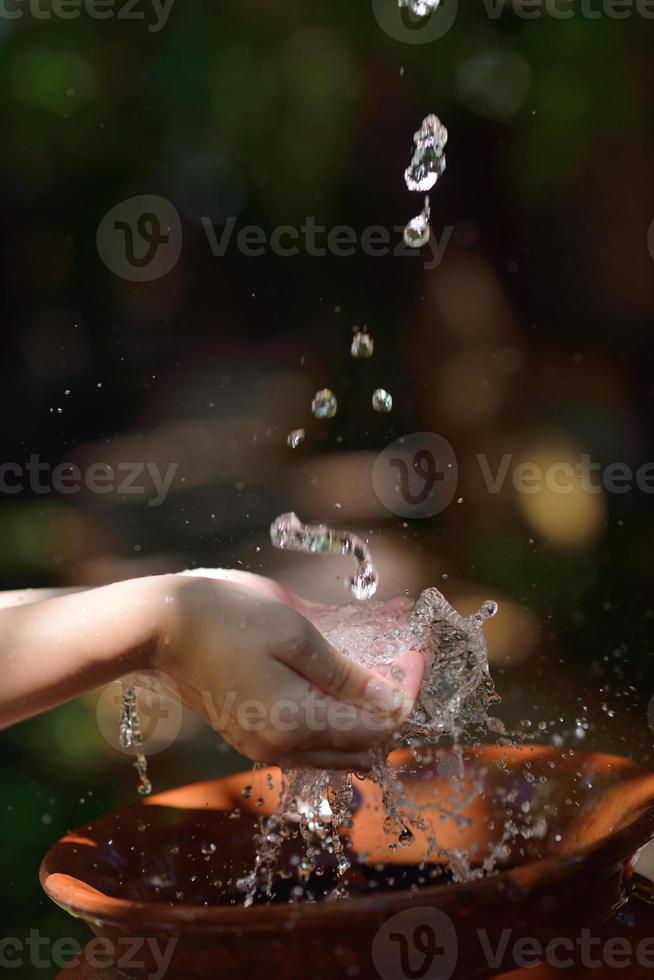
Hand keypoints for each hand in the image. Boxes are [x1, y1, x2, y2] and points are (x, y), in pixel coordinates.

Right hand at [152, 573, 423, 769]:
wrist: (162, 627)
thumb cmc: (229, 618)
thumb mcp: (295, 634)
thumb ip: (345, 675)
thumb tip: (392, 702)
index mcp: (295, 724)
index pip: (373, 732)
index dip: (402, 705)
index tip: (416, 668)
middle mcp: (280, 749)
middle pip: (356, 754)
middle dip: (387, 722)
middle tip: (401, 679)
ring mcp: (260, 749)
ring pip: (331, 757)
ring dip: (360, 730)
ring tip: (375, 688)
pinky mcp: (248, 738)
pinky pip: (305, 748)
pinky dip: (331, 730)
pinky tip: (336, 698)